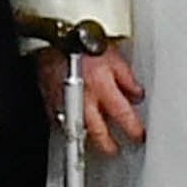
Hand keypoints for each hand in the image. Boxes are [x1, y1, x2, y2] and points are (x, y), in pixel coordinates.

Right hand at [48, 39, 146, 156]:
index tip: (137, 135)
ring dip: (87, 139)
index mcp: (102, 87)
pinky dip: (69, 125)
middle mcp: (83, 99)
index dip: (133, 130)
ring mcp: (64, 103)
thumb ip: (127, 79)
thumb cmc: (80, 42)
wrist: (51, 37)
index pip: (123, 116)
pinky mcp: (49, 102)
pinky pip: (60, 120)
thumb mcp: (113, 56)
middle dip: (108, 146)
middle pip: (98, 133)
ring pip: (77, 131)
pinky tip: (75, 124)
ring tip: (95, 141)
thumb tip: (136, 94)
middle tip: (114, 149)